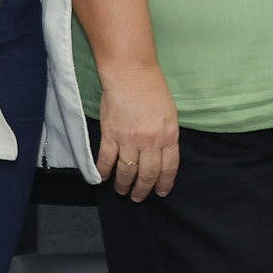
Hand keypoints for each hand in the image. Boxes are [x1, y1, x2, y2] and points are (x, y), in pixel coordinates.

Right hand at [93, 61, 179, 198]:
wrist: (131, 75)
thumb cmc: (153, 90)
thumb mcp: (170, 114)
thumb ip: (167, 135)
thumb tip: (163, 153)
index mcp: (169, 136)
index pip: (169, 168)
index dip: (165, 183)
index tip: (161, 193)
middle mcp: (150, 142)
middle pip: (148, 174)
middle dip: (143, 189)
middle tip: (139, 198)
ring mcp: (129, 140)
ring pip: (127, 171)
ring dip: (124, 185)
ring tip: (122, 192)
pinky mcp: (111, 135)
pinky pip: (106, 159)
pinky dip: (103, 171)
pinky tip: (102, 178)